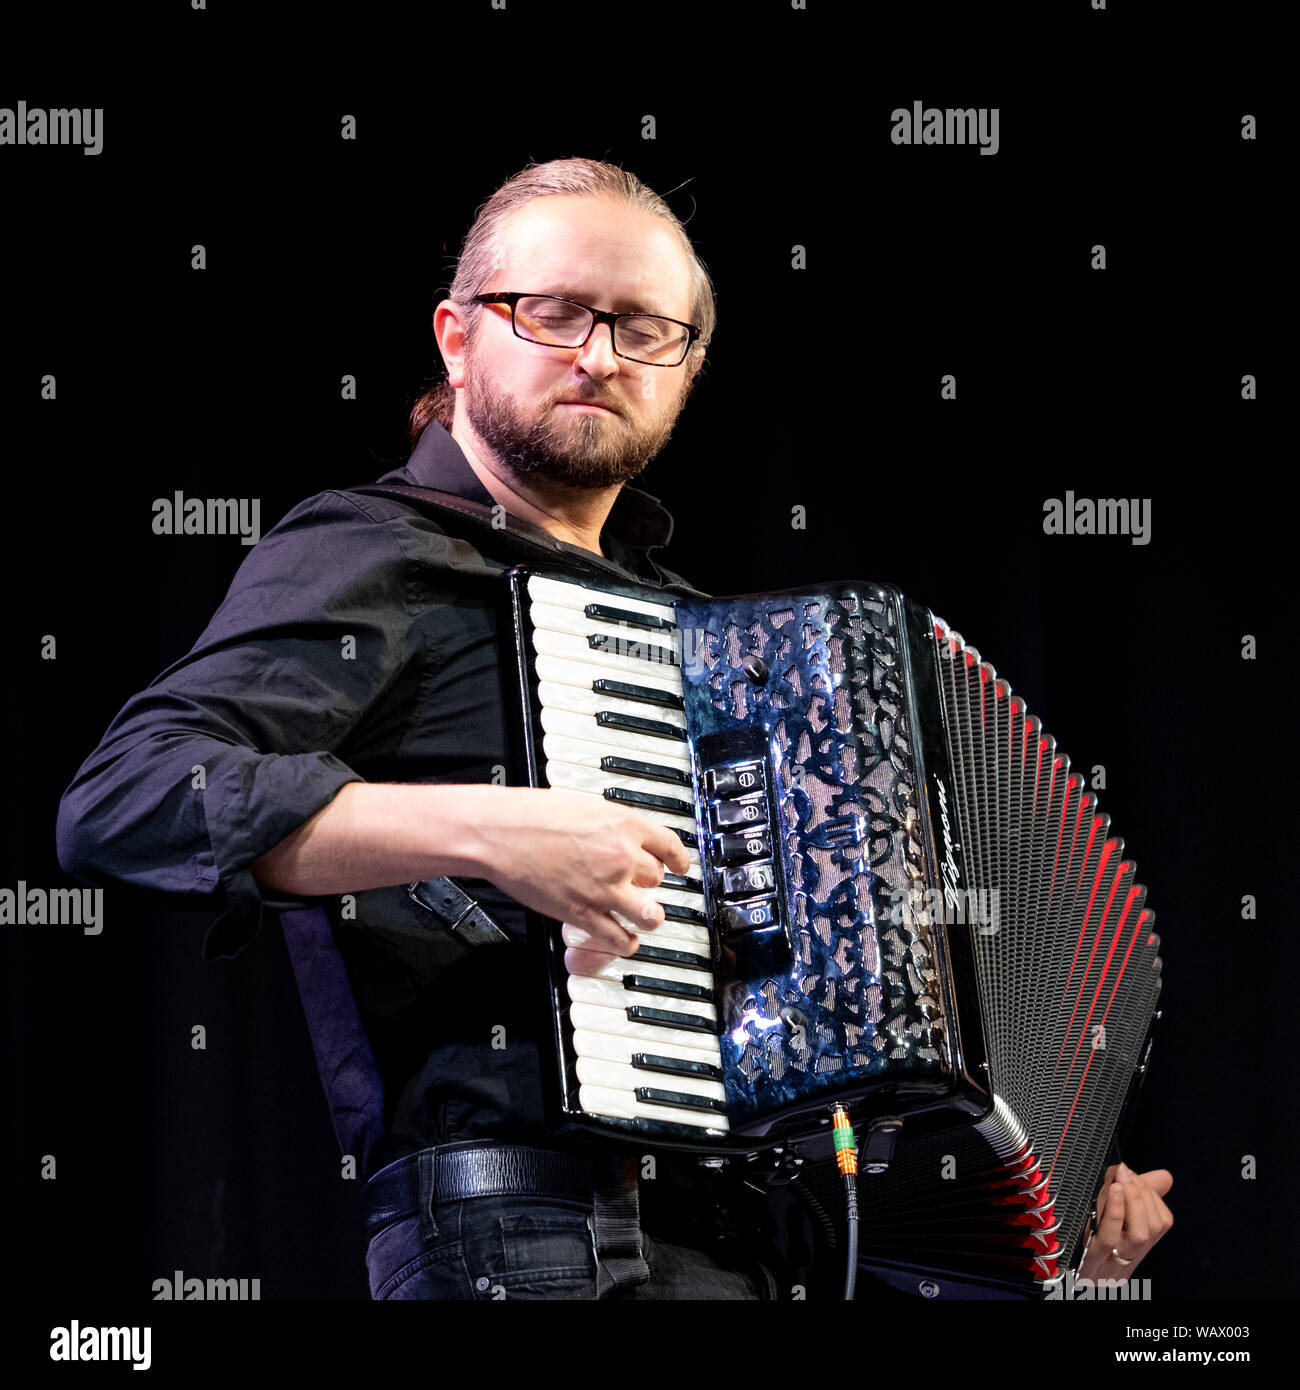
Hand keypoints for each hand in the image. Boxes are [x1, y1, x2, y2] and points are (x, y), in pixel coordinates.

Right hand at [474, 787, 690, 975]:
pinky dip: (627, 943)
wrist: (499, 833)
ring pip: (651, 914)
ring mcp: (605, 888)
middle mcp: (621, 856)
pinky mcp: (584, 913)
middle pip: (658, 879)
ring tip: (642, 917)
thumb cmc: (531, 814)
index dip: (680, 859)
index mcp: (624, 825)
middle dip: (649, 883)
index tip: (681, 866)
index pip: (670, 846)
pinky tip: (625, 939)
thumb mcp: (585, 806)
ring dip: (649, 917)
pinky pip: (621, 938)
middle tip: (638, 884)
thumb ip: (612, 824)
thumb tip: (626, 837)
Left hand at [1077, 1163, 1172, 1282]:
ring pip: (1139, 1233)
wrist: (1057, 1277)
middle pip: (1152, 1227)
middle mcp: (1129, 1258)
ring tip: (1122, 1178)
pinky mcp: (1089, 1260)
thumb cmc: (1085, 1243)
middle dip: (1141, 1192)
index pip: (1160, 1222)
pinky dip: (1116, 1212)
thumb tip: (1164, 1176)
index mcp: (1135, 1248)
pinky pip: (1108, 1238)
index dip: (1150, 1193)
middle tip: (1125, 1171)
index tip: (1132, 1173)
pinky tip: (1113, 1191)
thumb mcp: (1108, 1220)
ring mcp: (1112, 1263)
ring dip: (1133, 1199)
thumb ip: (1133, 1197)